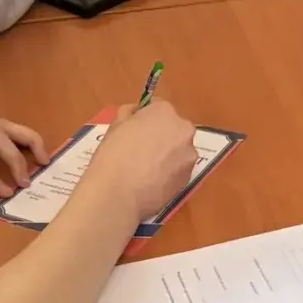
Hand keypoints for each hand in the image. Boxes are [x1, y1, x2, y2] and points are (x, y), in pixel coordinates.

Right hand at [83, 101, 196, 225]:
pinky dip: (169, 173)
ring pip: (178, 150)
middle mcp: (183, 130)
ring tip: (146, 170)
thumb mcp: (115, 125)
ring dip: (167, 155)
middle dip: (160, 136)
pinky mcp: (189, 178)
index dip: (145, 118)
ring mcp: (189, 155)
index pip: (158, 107)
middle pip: (173, 128)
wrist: (118, 195)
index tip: (135, 129)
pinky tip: (152, 182)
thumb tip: (136, 115)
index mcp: (165, 112)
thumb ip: (129, 114)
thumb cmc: (113, 155)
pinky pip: (178, 169)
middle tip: (140, 150)